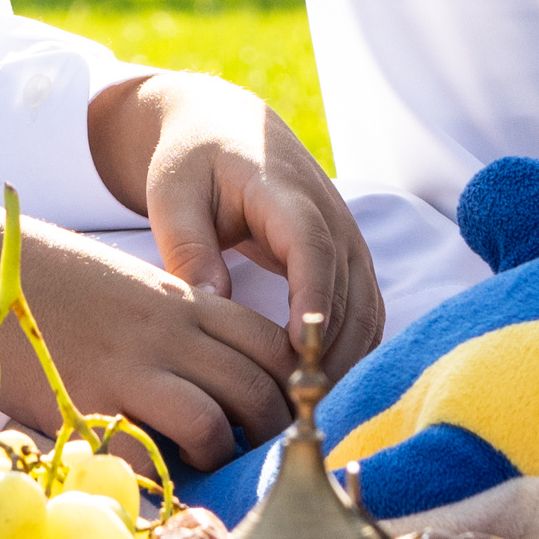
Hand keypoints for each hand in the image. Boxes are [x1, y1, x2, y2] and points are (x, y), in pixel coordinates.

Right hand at [0, 150, 306, 471]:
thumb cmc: (44, 277)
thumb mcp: (129, 284)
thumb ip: (175, 322)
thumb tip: (208, 373)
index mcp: (185, 300)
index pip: (274, 347)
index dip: (288, 388)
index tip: (277, 418)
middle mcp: (172, 333)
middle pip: (260, 392)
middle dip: (265, 437)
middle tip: (248, 461)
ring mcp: (132, 369)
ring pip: (217, 426)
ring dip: (217, 461)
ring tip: (197, 472)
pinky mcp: (87, 403)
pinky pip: (148, 459)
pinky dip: (158, 484)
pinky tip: (149, 487)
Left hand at [91, 66, 382, 389]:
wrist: (222, 127)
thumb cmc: (191, 160)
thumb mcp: (172, 194)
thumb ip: (189, 247)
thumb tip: (211, 307)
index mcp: (286, 193)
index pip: (313, 250)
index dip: (312, 303)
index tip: (296, 356)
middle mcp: (331, 216)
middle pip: (349, 292)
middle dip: (328, 353)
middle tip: (290, 408)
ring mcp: (347, 239)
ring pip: (365, 311)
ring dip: (344, 362)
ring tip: (303, 412)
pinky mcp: (348, 261)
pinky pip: (364, 315)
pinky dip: (351, 354)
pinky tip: (318, 389)